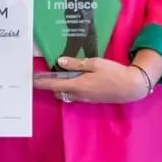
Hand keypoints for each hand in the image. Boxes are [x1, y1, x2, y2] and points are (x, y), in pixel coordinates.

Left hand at [33, 56, 150, 103]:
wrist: (130, 87)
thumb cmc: (114, 73)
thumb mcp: (95, 64)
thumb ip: (76, 64)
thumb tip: (60, 61)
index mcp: (78, 85)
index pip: (54, 84)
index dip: (42, 82)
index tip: (32, 79)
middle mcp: (79, 94)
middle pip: (58, 91)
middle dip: (50, 85)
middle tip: (45, 74)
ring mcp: (85, 98)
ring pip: (66, 94)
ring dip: (60, 87)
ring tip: (59, 76)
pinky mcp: (91, 99)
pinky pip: (75, 95)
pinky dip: (70, 89)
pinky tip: (74, 80)